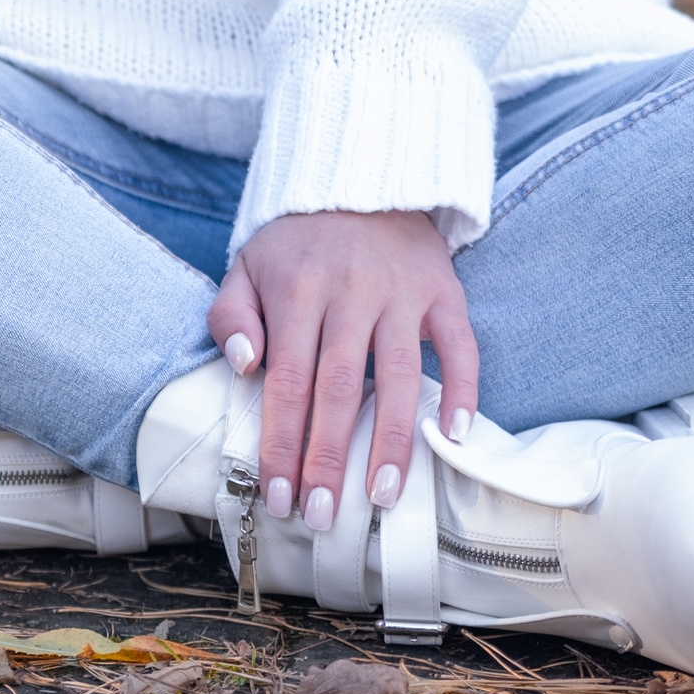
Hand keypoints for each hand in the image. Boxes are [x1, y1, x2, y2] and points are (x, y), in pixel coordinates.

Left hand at [205, 210, 478, 529]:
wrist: (361, 177)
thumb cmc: (296, 240)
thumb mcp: (245, 266)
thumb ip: (231, 317)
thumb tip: (246, 368)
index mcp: (296, 290)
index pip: (287, 381)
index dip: (283, 442)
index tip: (278, 495)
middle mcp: (351, 293)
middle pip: (339, 389)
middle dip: (329, 459)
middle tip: (324, 516)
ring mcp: (402, 293)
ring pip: (399, 377)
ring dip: (393, 443)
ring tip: (384, 497)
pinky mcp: (444, 291)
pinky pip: (460, 347)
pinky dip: (462, 392)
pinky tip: (454, 437)